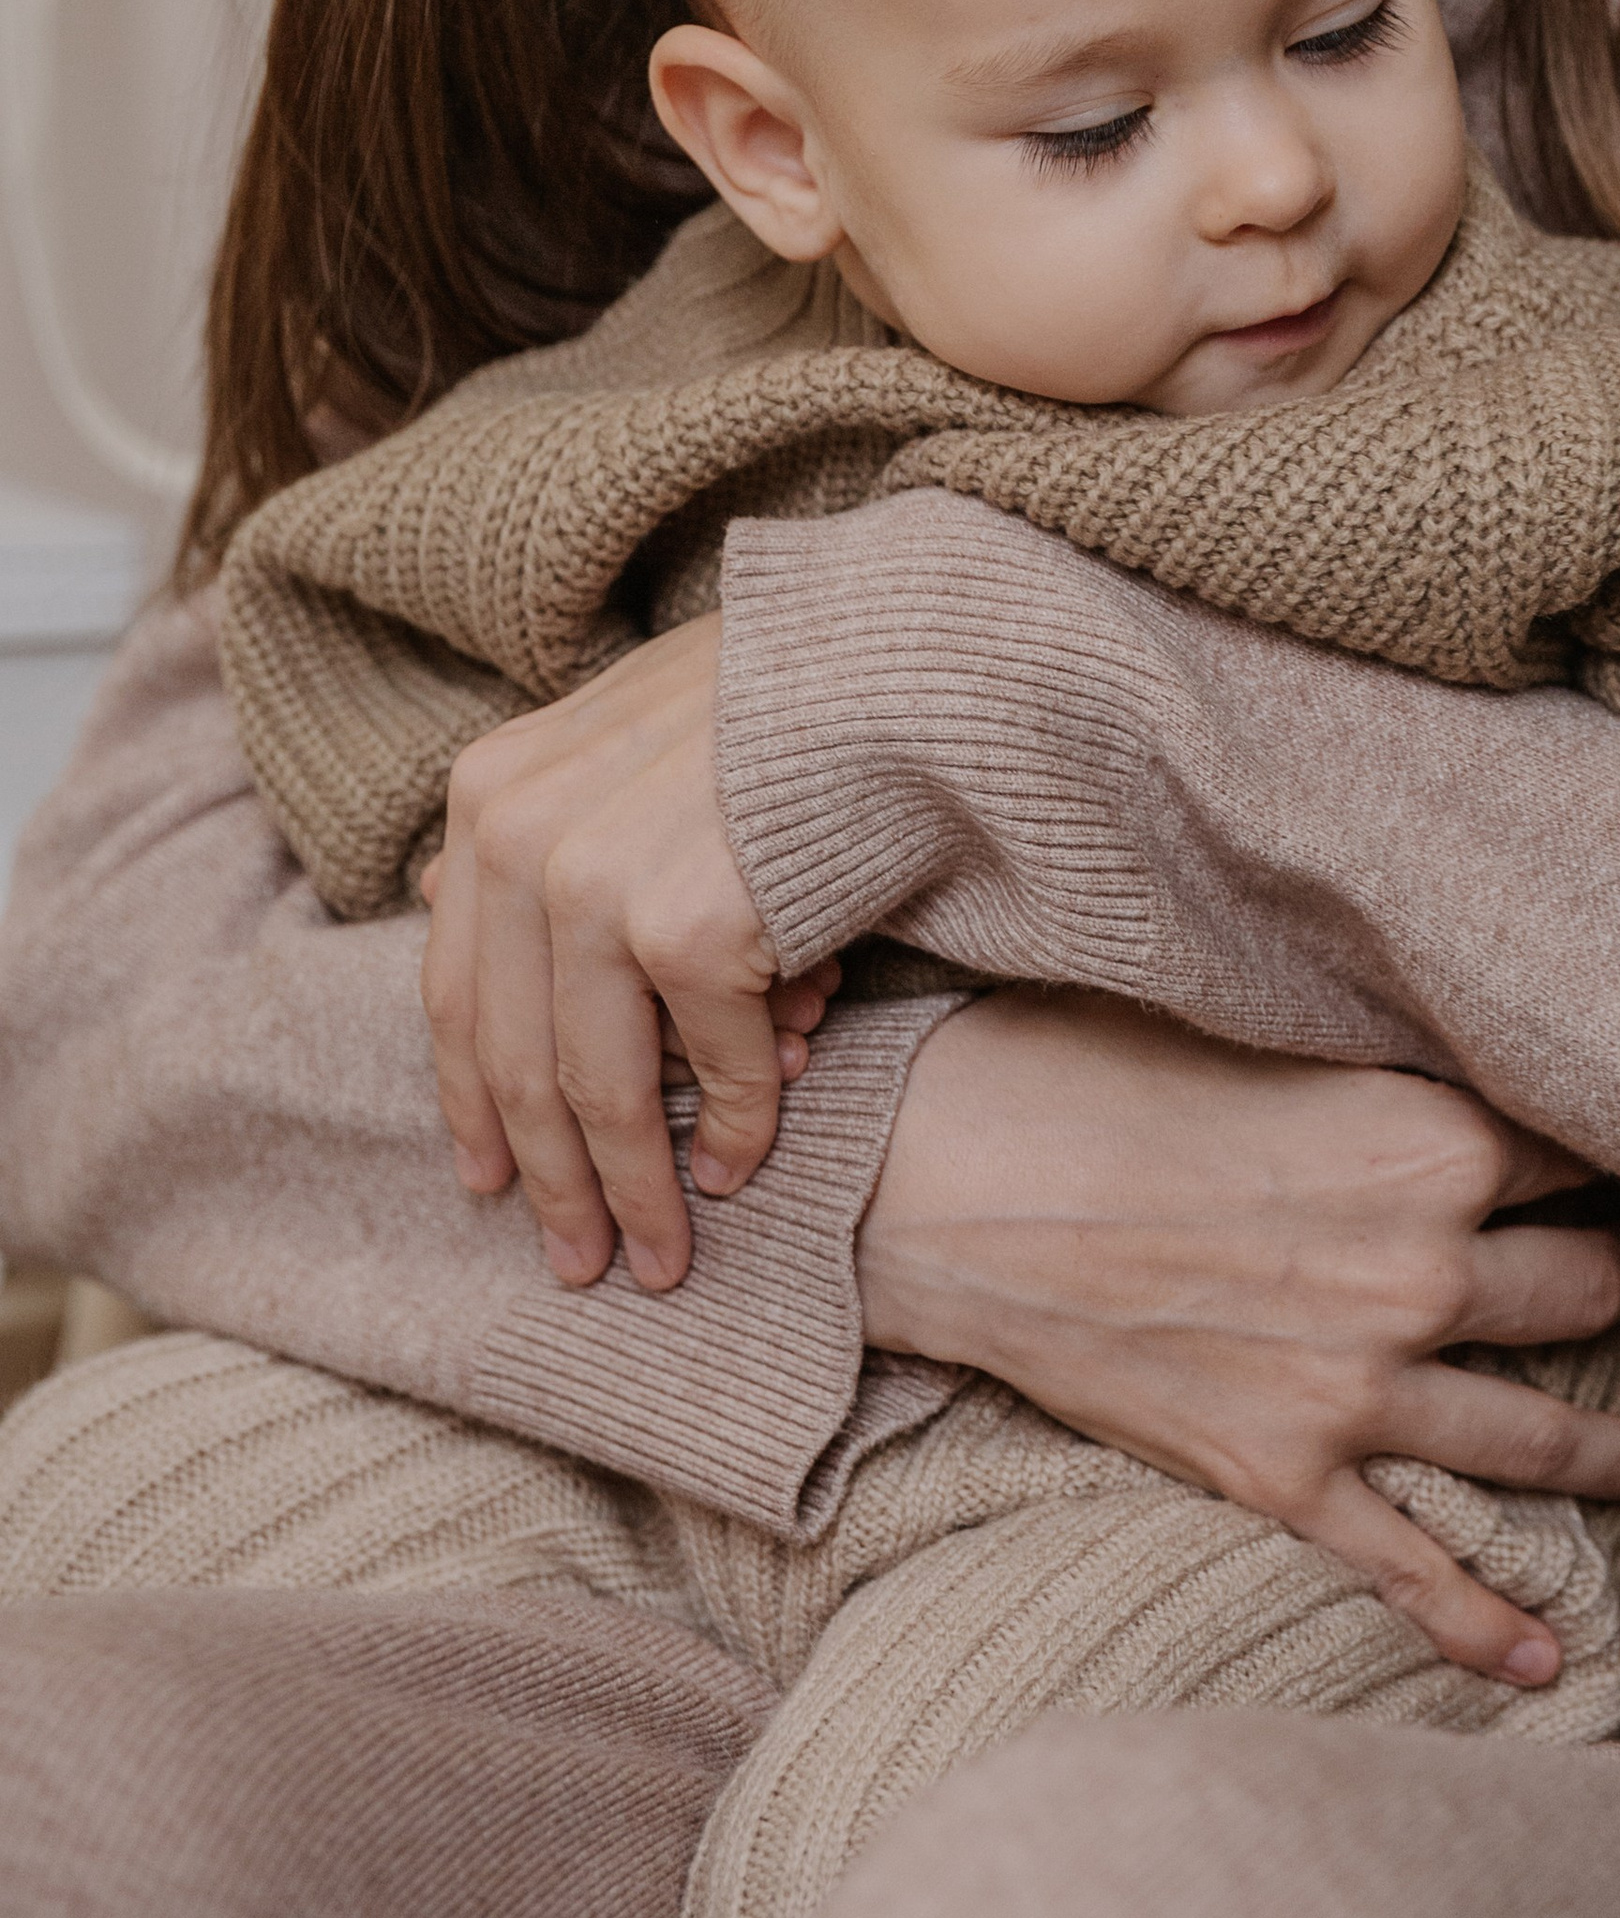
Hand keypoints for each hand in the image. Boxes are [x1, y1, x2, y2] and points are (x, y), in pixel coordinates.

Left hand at [420, 615, 837, 1292]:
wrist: (885, 656)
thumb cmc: (770, 695)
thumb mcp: (620, 730)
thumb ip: (542, 811)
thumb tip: (437, 896)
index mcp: (489, 791)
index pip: (459, 986)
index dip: (473, 1102)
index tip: (492, 1182)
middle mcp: (517, 840)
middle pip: (517, 1059)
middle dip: (550, 1178)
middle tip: (578, 1261)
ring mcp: (595, 888)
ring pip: (600, 1088)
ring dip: (634, 1189)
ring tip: (660, 1254)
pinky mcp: (685, 930)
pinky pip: (718, 1067)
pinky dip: (740, 1127)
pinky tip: (748, 1163)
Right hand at [857, 989, 1619, 1685]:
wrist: (953, 1187)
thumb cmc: (1092, 1077)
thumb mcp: (1270, 1035)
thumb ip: (1382, 1079)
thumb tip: (1455, 1080)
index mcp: (1428, 1139)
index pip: (1579, 1151)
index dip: (1614, 1155)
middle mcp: (1420, 1270)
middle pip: (1588, 1287)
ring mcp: (1357, 1389)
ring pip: (1541, 1436)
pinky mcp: (1284, 1478)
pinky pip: (1414, 1570)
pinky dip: (1487, 1626)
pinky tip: (1548, 1659)